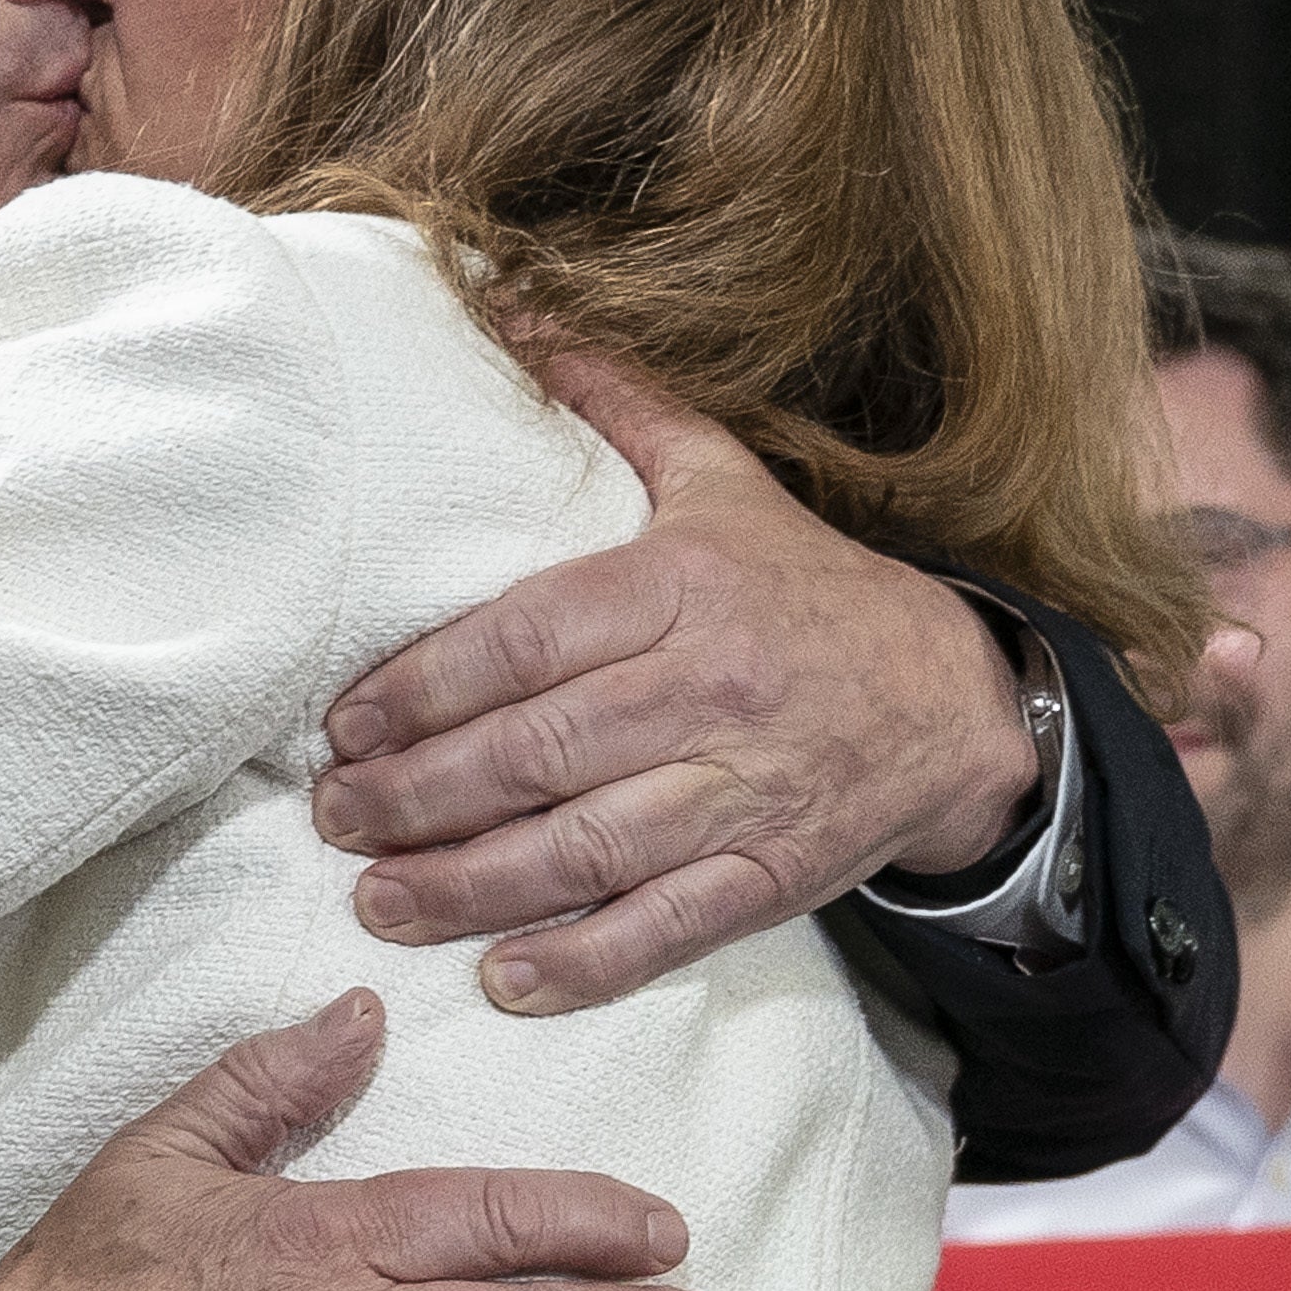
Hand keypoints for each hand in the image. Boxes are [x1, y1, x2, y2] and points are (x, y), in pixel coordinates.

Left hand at [308, 349, 1031, 1014]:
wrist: (955, 698)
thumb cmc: (807, 589)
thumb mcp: (721, 480)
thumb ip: (616, 404)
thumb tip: (511, 312)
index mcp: (681, 587)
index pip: (524, 639)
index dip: (422, 687)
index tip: (345, 723)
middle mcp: (707, 689)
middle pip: (536, 751)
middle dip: (418, 793)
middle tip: (335, 816)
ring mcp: (743, 789)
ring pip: (585, 847)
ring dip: (469, 884)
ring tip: (379, 901)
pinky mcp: (772, 873)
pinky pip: (667, 926)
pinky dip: (582, 960)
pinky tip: (502, 979)